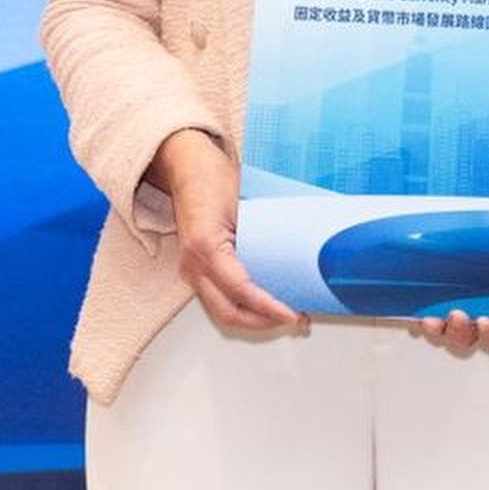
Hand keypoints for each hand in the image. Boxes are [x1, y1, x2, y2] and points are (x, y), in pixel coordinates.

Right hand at [149, 130, 299, 336]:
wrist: (186, 167)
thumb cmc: (212, 178)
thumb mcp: (245, 202)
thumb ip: (266, 233)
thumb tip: (302, 256)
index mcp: (205, 247)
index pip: (240, 290)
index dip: (267, 307)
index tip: (291, 314)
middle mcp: (193, 264)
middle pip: (228, 312)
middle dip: (263, 322)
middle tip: (295, 319)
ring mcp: (191, 269)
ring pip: (221, 311)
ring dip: (254, 319)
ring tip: (285, 315)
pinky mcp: (196, 270)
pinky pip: (219, 298)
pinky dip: (243, 306)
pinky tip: (265, 304)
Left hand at [412, 170, 488, 357]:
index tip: (486, 321)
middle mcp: (480, 309)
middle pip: (467, 335)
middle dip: (458, 332)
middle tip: (456, 315)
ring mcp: (458, 300)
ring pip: (443, 327)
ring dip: (435, 328)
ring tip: (428, 318)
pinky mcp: (438, 288)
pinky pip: (424, 306)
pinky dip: (415, 311)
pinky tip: (409, 307)